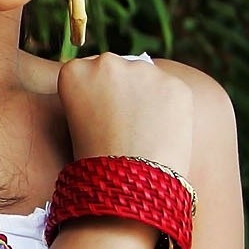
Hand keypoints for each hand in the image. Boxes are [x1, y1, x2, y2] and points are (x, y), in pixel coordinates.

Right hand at [57, 53, 193, 175]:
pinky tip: (160, 131)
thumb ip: (91, 93)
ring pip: (145, 78)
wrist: (128, 184)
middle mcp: (107, 63)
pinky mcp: (174, 84)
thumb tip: (118, 83)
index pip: (85, 71)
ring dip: (145, 96)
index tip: (96, 117)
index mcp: (74, 72)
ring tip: (141, 132)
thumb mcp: (77, 120)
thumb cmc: (96, 161)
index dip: (93, 97)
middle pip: (116, 69)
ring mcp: (144, 71)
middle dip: (119, 90)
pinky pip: (170, 91)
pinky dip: (168, 108)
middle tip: (121, 125)